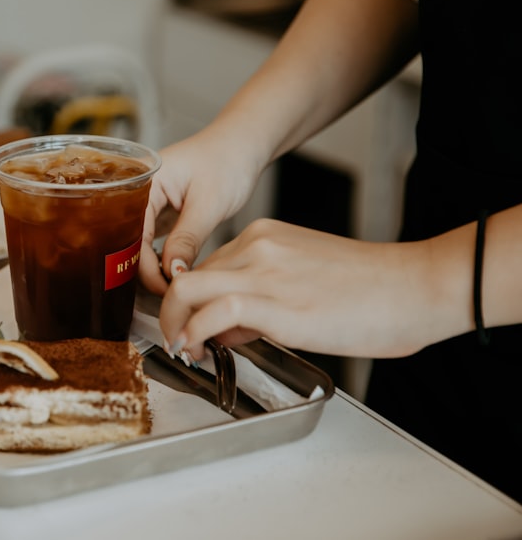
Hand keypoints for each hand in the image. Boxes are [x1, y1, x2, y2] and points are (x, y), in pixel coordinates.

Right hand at [138, 127, 264, 294]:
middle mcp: (138, 193)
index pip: (131, 234)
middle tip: (171, 292)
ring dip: (153, 267)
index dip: (145, 266)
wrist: (243, 146)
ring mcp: (148, 204)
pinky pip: (151, 241)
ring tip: (174, 285)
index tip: (167, 288)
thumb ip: (187, 239)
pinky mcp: (159, 213)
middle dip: (146, 270)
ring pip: (139, 244)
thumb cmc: (228, 160)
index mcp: (143, 182)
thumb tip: (171, 273)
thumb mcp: (209, 203)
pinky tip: (174, 271)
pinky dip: (160, 258)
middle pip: (128, 241)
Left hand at [157, 218, 455, 361]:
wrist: (415, 286)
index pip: (208, 268)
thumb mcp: (305, 281)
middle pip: (188, 275)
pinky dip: (194, 332)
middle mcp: (258, 246)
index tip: (193, 328)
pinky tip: (197, 349)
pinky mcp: (277, 301)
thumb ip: (261, 298)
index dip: (194, 302)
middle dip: (173, 312)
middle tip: (177, 341)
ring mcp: (265, 271)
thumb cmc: (373, 292)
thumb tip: (225, 328)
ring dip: (174, 324)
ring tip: (183, 350)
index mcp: (266, 237)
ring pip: (189, 288)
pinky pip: (214, 311)